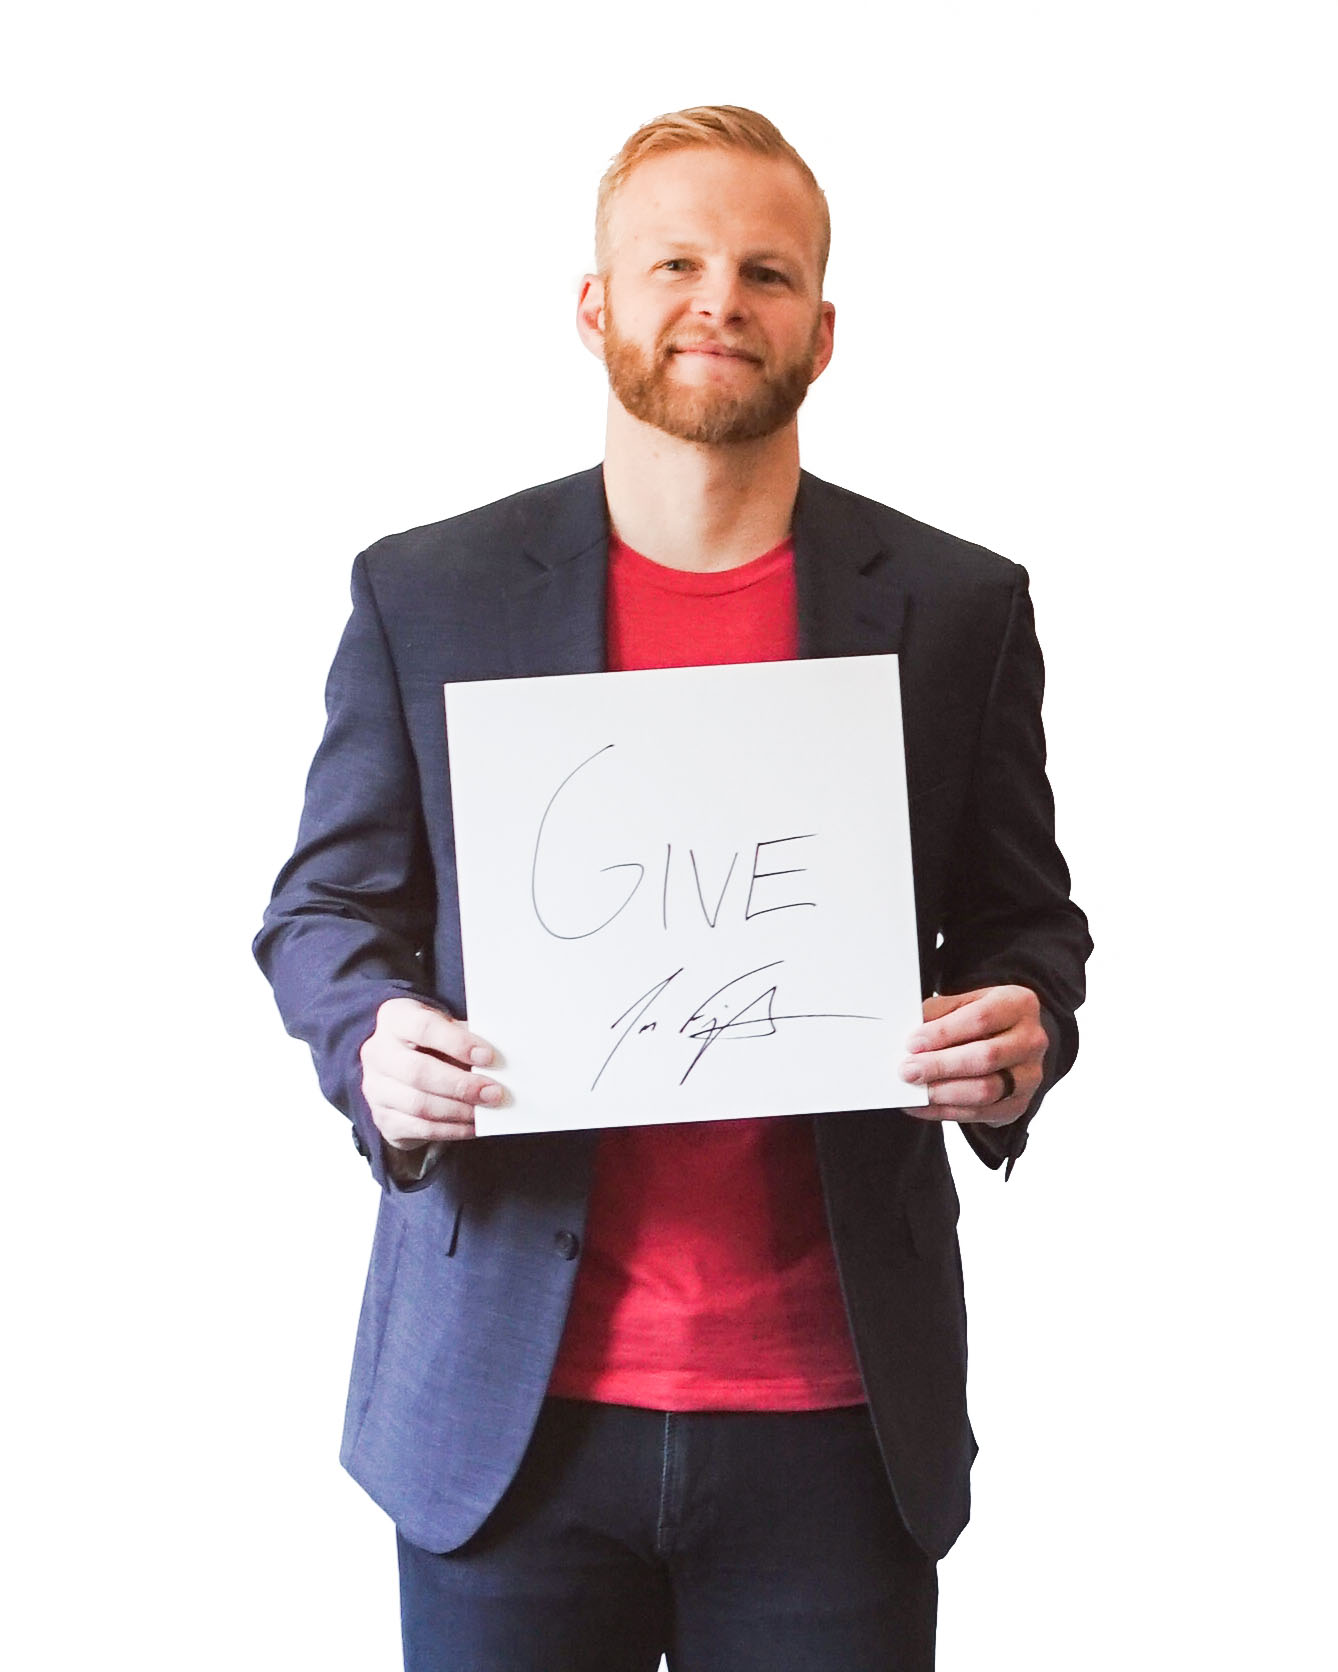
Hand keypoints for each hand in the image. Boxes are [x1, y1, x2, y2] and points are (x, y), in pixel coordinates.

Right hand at [360, 997, 503, 1148]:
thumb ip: (465, 1038)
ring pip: (419, 1105)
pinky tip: (472, 1125)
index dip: (457, 1043)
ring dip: (459, 1110)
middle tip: (494, 1092)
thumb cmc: (430, 1043)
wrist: (398, 1069)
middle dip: (461, 1085)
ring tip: (487, 1110)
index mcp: (394, 1019)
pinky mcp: (383, 1118)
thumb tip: (499, 1060)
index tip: (489, 1056)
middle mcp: (377, 1053)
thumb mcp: (445, 1028)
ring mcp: (375, 1089)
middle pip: (419, 1072)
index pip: (424, 1028)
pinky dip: (451, 1129)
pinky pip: (420, 1129)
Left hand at [899, 986, 1045, 1125]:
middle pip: (985, 1057)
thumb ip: (939, 1012)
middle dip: (941, 1065)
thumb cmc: (984, 1017)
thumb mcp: (966, 1002)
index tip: (913, 1042)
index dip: (944, 1032)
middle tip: (908, 1070)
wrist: (1012, 1039)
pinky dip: (945, 1112)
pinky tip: (921, 1105)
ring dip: (943, 1093)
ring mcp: (1030, 1076)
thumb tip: (909, 1031)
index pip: (981, 1018)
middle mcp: (1032, 1040)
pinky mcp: (1019, 1104)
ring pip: (986, 1090)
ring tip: (914, 1090)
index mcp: (1019, 1004)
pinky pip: (980, 1114)